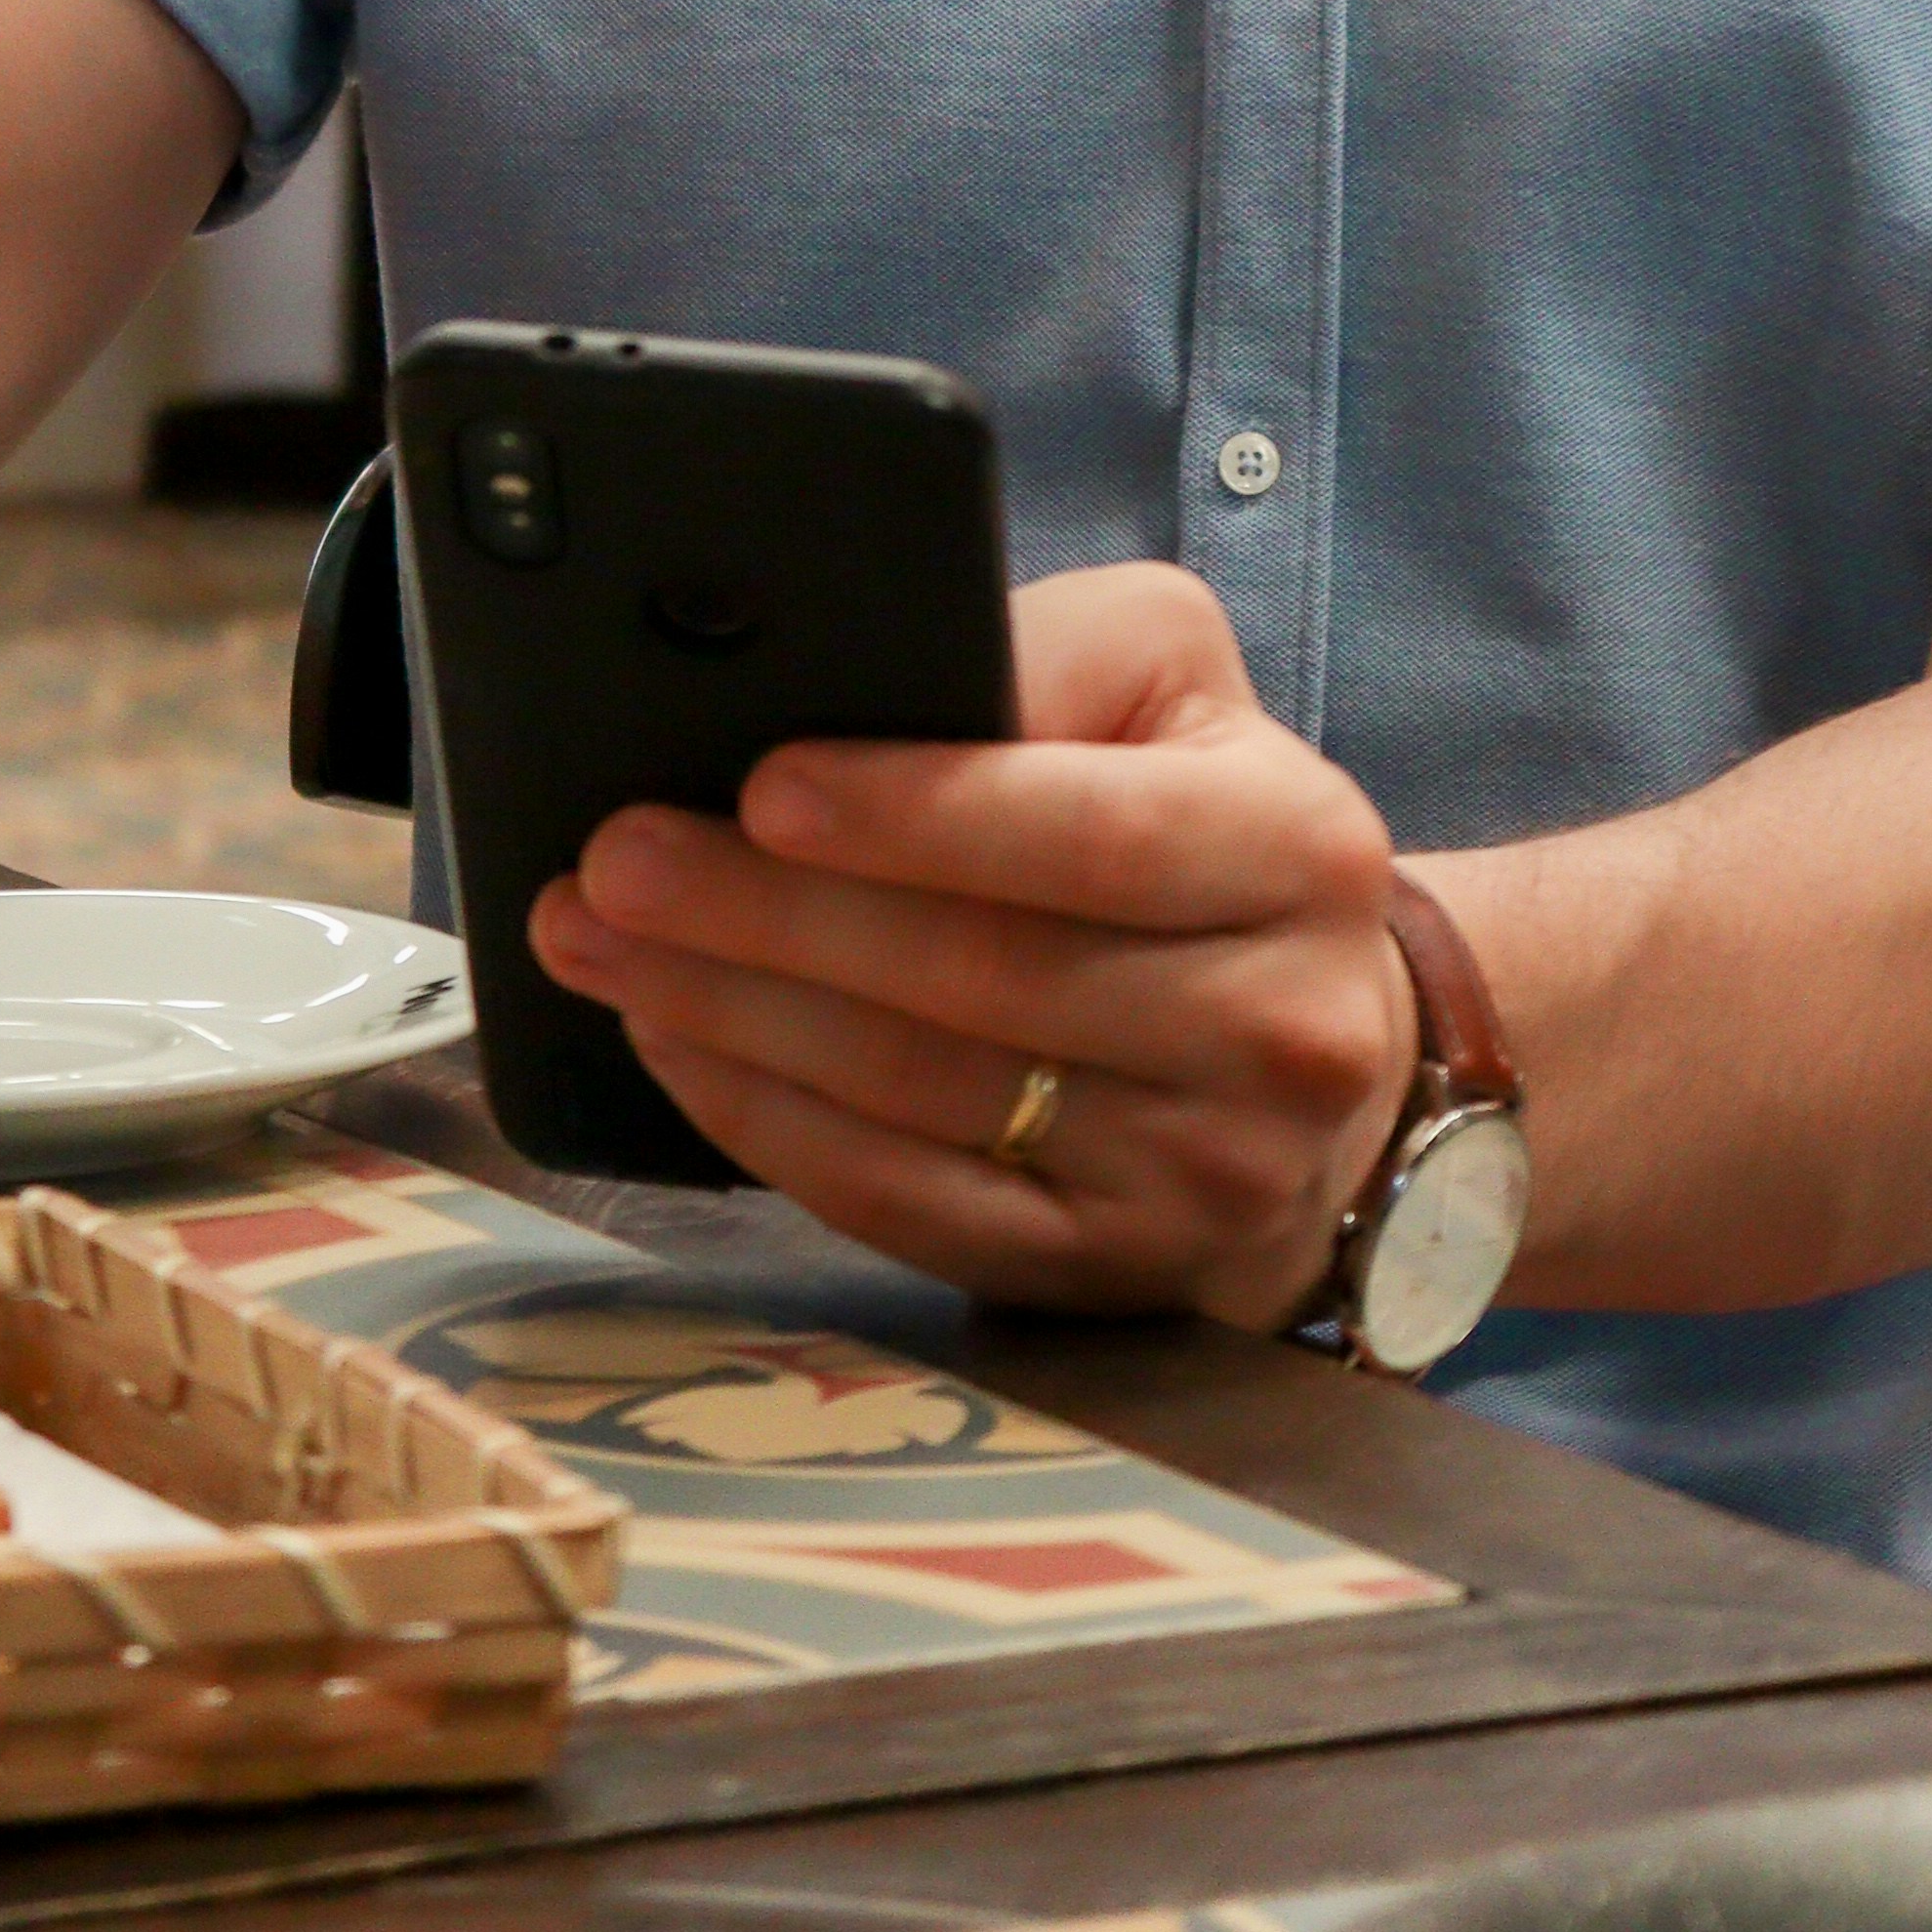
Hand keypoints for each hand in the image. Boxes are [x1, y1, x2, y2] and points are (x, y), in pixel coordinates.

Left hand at [529, 566, 1417, 1326]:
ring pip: (929, 1099)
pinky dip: (773, 1127)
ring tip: (604, 943)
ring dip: (737, 1018)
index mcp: (1300, 849)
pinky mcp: (1116, 1273)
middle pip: (986, 979)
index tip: (762, 784)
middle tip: (612, 866)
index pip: (1092, 835)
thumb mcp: (1172, 685)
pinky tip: (680, 1047)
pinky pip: (911, 1207)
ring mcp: (1203, 1173)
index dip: (920, 814)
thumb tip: (851, 675)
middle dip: (772, 917)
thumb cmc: (1204, 821)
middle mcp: (1279, 1027)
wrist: (1327, 1036)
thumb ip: (1049, 658)